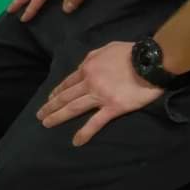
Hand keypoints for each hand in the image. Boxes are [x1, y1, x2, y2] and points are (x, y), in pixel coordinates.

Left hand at [38, 40, 161, 146]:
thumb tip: (83, 66)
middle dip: (50, 106)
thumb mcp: (106, 48)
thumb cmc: (130, 52)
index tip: (49, 99)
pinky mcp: (113, 107)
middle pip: (65, 96)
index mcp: (87, 67)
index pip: (68, 82)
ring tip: (46, 124)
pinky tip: (76, 141)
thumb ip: (92, 58)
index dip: (57, 91)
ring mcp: (100, 96)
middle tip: (40, 115)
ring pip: (73, 108)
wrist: (149, 61)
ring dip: (58, 117)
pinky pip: (95, 122)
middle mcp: (89, 82)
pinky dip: (84, 132)